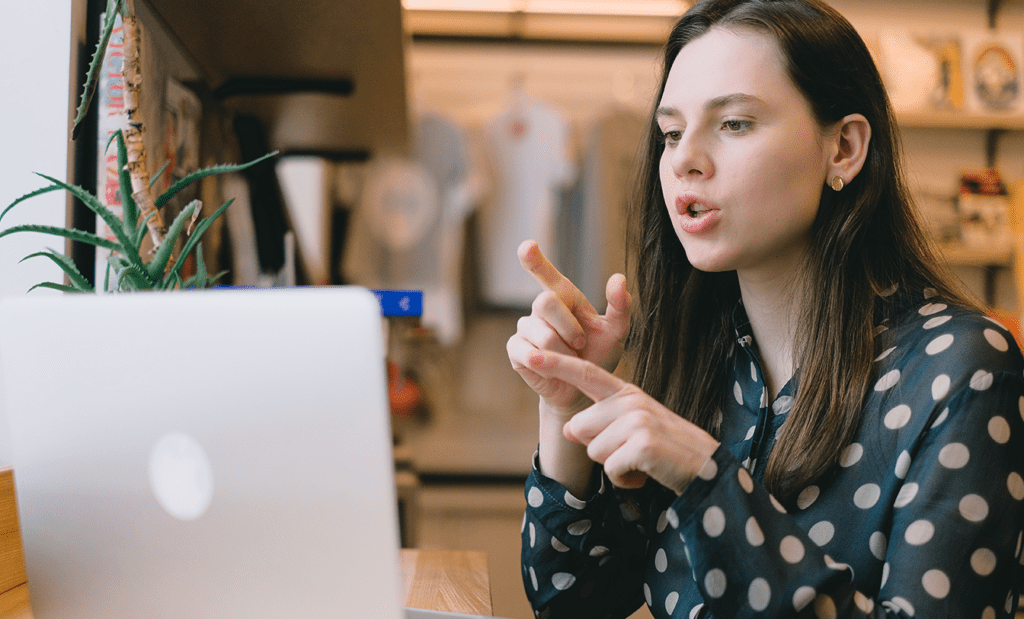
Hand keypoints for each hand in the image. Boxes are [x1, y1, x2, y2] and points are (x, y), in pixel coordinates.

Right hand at [507, 240, 630, 416]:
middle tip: (581, 343)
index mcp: (565, 297)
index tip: (527, 246)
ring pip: (541, 333)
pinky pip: (526, 351)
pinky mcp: (515, 349)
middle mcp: (541, 308)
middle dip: (568, 326)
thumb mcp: (616, 332)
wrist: (583, 389)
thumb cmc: (599, 356)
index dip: (534, 260)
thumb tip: (618, 277)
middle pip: (545, 302)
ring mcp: (526, 327)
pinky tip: (552, 367)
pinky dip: (545, 362)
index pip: (546, 274)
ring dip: (563, 351)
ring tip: (570, 359)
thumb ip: (620, 306)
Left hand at [527, 348, 719, 493]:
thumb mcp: (631, 429)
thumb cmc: (664, 449)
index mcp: (626, 393)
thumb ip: (600, 424)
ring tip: (641, 461)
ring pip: (594, 451)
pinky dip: (625, 479)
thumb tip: (569, 430)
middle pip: (580, 428)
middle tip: (631, 451)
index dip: (557, 365)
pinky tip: (645, 472)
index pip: (586, 374)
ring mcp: (637, 420)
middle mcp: (630, 401)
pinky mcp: (642, 443)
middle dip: (599, 449)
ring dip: (614, 466)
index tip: (530, 354)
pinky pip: (611, 469)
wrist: (705, 468)